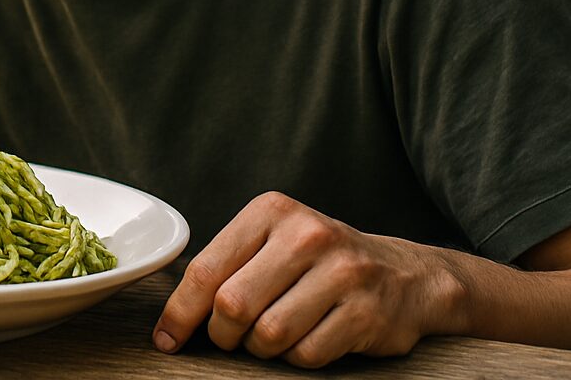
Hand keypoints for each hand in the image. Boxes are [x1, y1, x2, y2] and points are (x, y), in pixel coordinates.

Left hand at [153, 192, 466, 368]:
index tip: (166, 339)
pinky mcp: (366, 313)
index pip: (208, 270)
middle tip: (229, 339)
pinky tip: (306, 340)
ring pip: (268, 335)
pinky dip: (296, 358)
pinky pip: (306, 355)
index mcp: (272, 212)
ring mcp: (342, 273)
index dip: (180, 313)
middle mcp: (307, 235)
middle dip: (222, 335)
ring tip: (271, 337)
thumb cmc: (319, 262)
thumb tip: (172, 320)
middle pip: (234, 306)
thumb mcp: (273, 242)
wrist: (404, 274)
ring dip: (261, 349)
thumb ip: (227, 268)